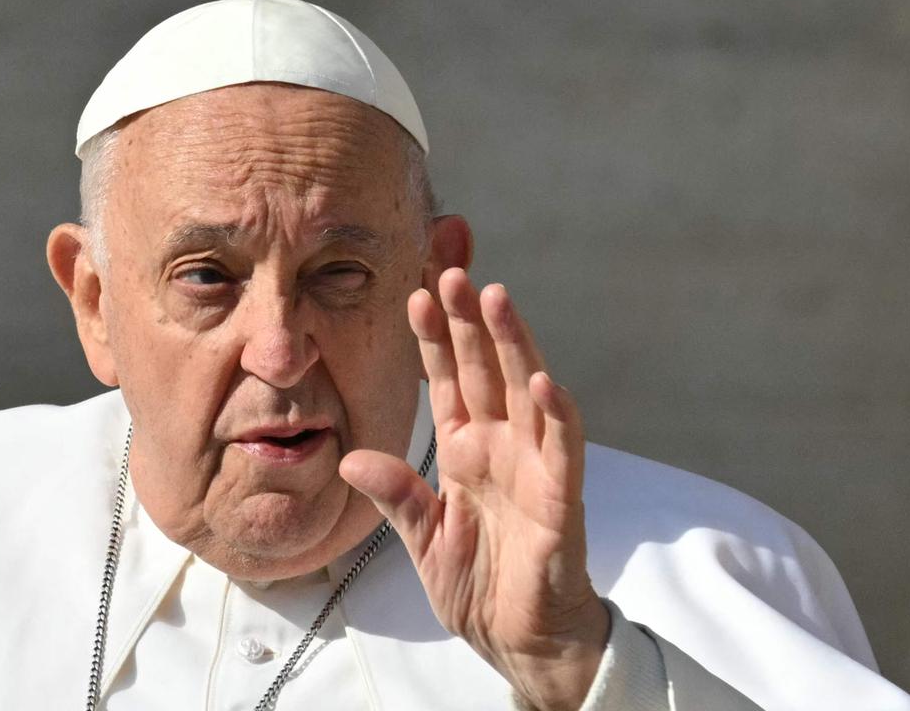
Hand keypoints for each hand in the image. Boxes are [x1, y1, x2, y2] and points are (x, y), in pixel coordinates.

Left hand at [341, 268, 608, 710]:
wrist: (517, 639)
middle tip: (450, 270)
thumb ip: (393, 493)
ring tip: (494, 297)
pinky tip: (540, 379)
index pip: (448, 380)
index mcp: (466, 448)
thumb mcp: (421, 535)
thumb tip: (347, 457)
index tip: (414, 291)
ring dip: (512, 344)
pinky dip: (555, 414)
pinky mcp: (560, 499)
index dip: (433, 337)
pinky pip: (562, 449)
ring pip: (525, 390)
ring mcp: (533, 466)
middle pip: (485, 369)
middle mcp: (501, 445)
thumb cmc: (476, 583)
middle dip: (468, 321)